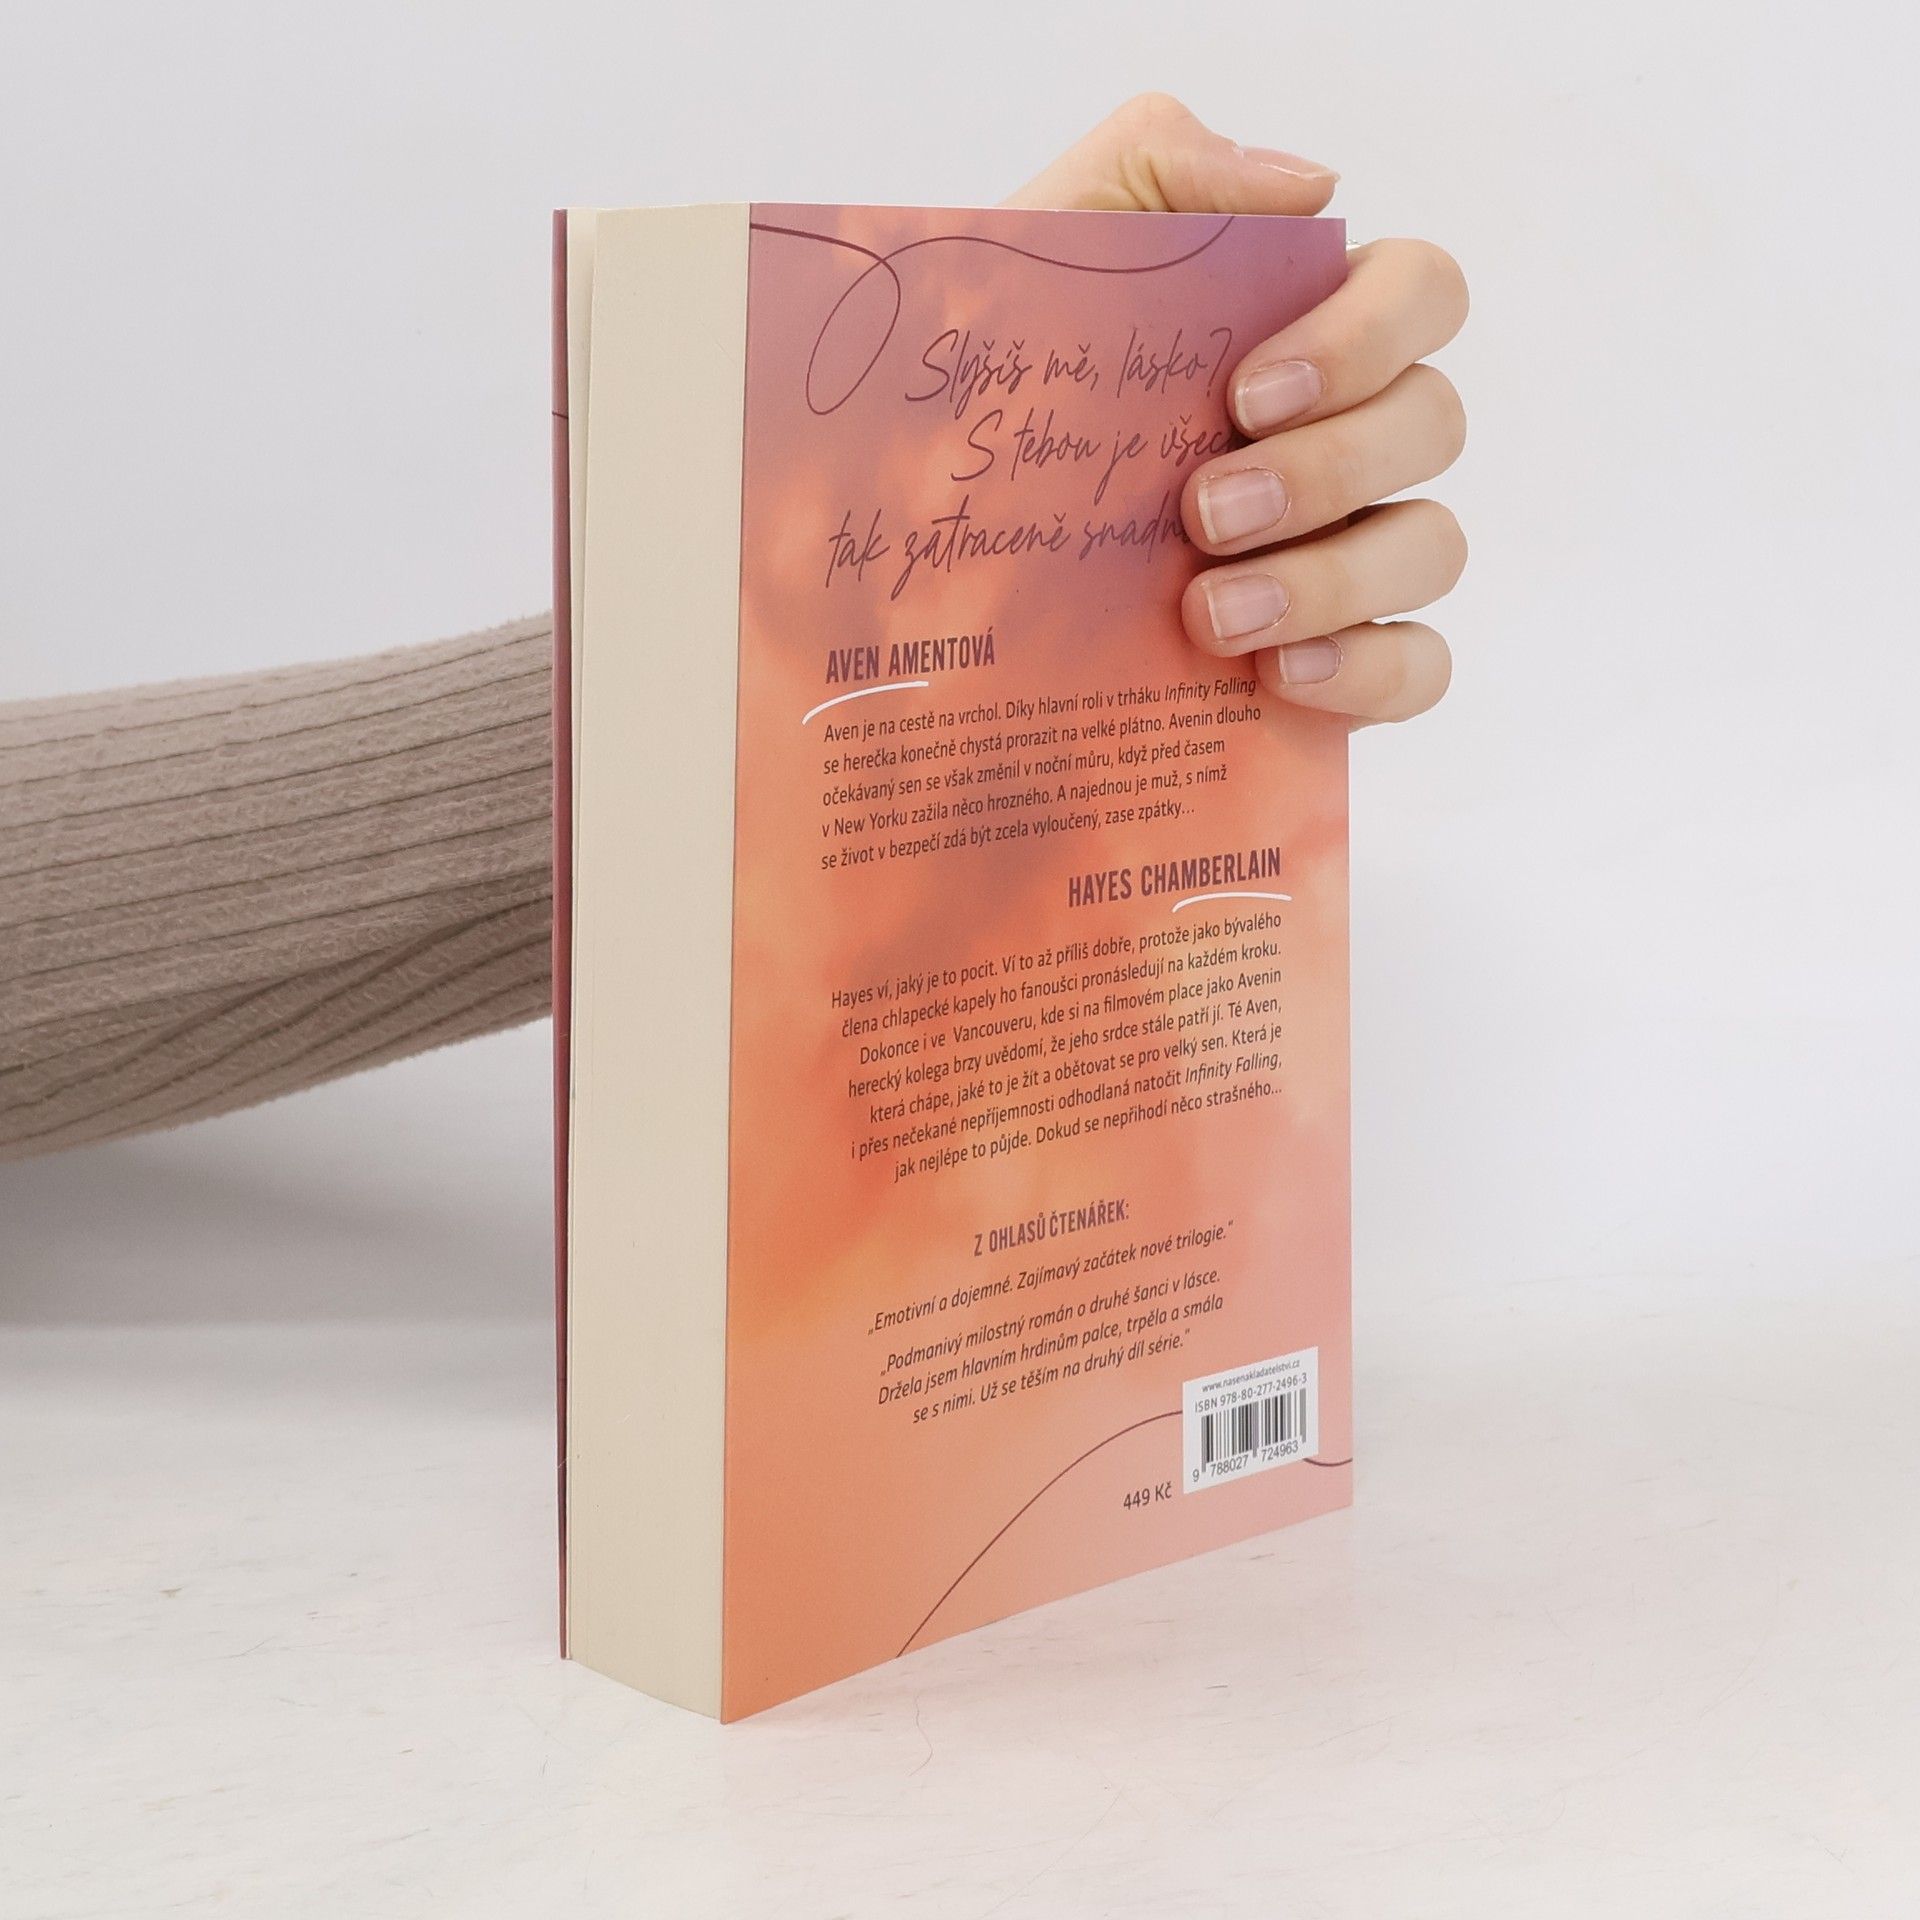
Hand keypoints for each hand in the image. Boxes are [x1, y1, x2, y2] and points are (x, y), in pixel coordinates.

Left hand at [1006, 95, 1467, 727]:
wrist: (921, 553)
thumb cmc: (990, 390)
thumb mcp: (1039, 252)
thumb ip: (1157, 167)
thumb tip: (1316, 184)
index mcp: (1302, 332)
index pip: (1422, 291)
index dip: (1366, 337)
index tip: (1245, 394)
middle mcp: (1347, 440)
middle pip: (1433, 425)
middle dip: (1328, 470)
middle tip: (1201, 515)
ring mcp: (1351, 556)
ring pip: (1431, 550)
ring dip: (1332, 580)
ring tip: (1207, 615)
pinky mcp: (1336, 665)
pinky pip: (1420, 671)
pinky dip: (1368, 673)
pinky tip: (1278, 676)